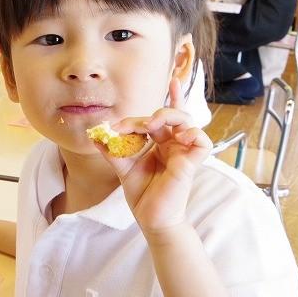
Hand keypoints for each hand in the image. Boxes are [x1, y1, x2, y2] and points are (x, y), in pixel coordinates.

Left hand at [95, 78, 211, 234]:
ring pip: (188, 121)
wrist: (150, 218)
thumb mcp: (122, 167)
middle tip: (140, 124)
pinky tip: (177, 137)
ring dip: (170, 116)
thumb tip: (95, 135)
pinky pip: (201, 139)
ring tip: (152, 125)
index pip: (169, 116)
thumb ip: (112, 149)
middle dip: (156, 112)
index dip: (174, 97)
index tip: (172, 78)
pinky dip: (191, 133)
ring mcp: (185, 152)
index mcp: (162, 143)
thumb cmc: (142, 194)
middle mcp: (175, 144)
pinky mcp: (192, 162)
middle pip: (173, 115)